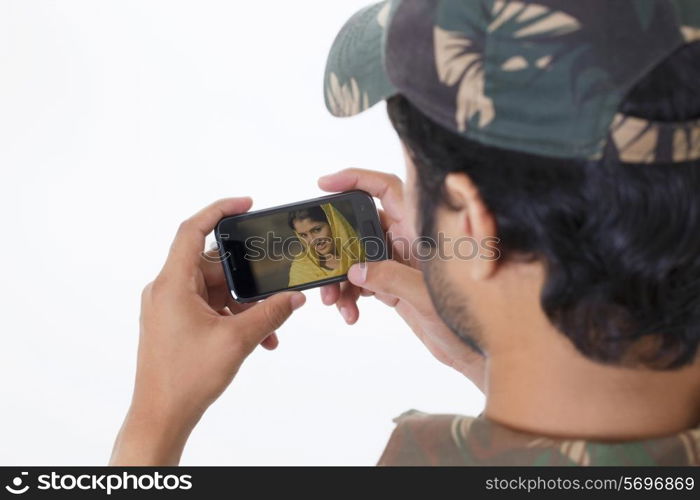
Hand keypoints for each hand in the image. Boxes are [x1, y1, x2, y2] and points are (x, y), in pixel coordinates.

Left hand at [109, 198, 305, 464]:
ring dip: (244, 305)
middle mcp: (167, 290)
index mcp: (172, 284)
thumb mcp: (237, 340)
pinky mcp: (176, 324)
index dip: (219, 211)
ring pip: (215, 290)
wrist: (161, 416)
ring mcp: (170, 308)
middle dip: (247, 279)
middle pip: (213, 265)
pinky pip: (209, 308)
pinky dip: (232, 317)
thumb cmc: (184, 379)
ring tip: (268, 326)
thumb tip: (294, 297)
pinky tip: (257, 337)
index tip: (244, 204)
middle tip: (273, 284)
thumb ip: (270, 313)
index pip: (192, 231)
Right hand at [318, 169, 484, 390]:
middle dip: (335, 245)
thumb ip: (392, 279)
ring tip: (333, 301)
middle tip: (319, 264)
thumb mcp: (427, 297)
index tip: (324, 184)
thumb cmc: (468, 318)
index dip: (355, 179)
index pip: (386, 189)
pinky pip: (362, 279)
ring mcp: (400, 261)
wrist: (475, 352)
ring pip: (357, 257)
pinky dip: (350, 294)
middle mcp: (408, 239)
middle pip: (361, 226)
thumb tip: (356, 270)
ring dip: (340, 277)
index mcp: (421, 228)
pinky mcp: (394, 283)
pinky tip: (350, 312)